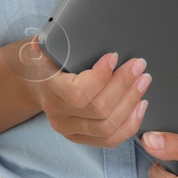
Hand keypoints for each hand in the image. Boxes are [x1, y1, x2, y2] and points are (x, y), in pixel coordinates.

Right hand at [20, 37, 150, 148]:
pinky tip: (140, 105)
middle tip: (139, 67)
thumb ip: (52, 42)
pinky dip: (130, 123)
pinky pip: (110, 140)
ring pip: (107, 127)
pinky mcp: (80, 138)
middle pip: (99, 110)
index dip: (102, 76)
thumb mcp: (47, 47)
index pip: (78, 92)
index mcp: (49, 89)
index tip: (114, 56)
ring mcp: (69, 130)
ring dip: (131, 103)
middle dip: (124, 86)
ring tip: (142, 82)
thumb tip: (45, 37)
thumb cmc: (48, 61)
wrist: (35, 83)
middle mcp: (58, 114)